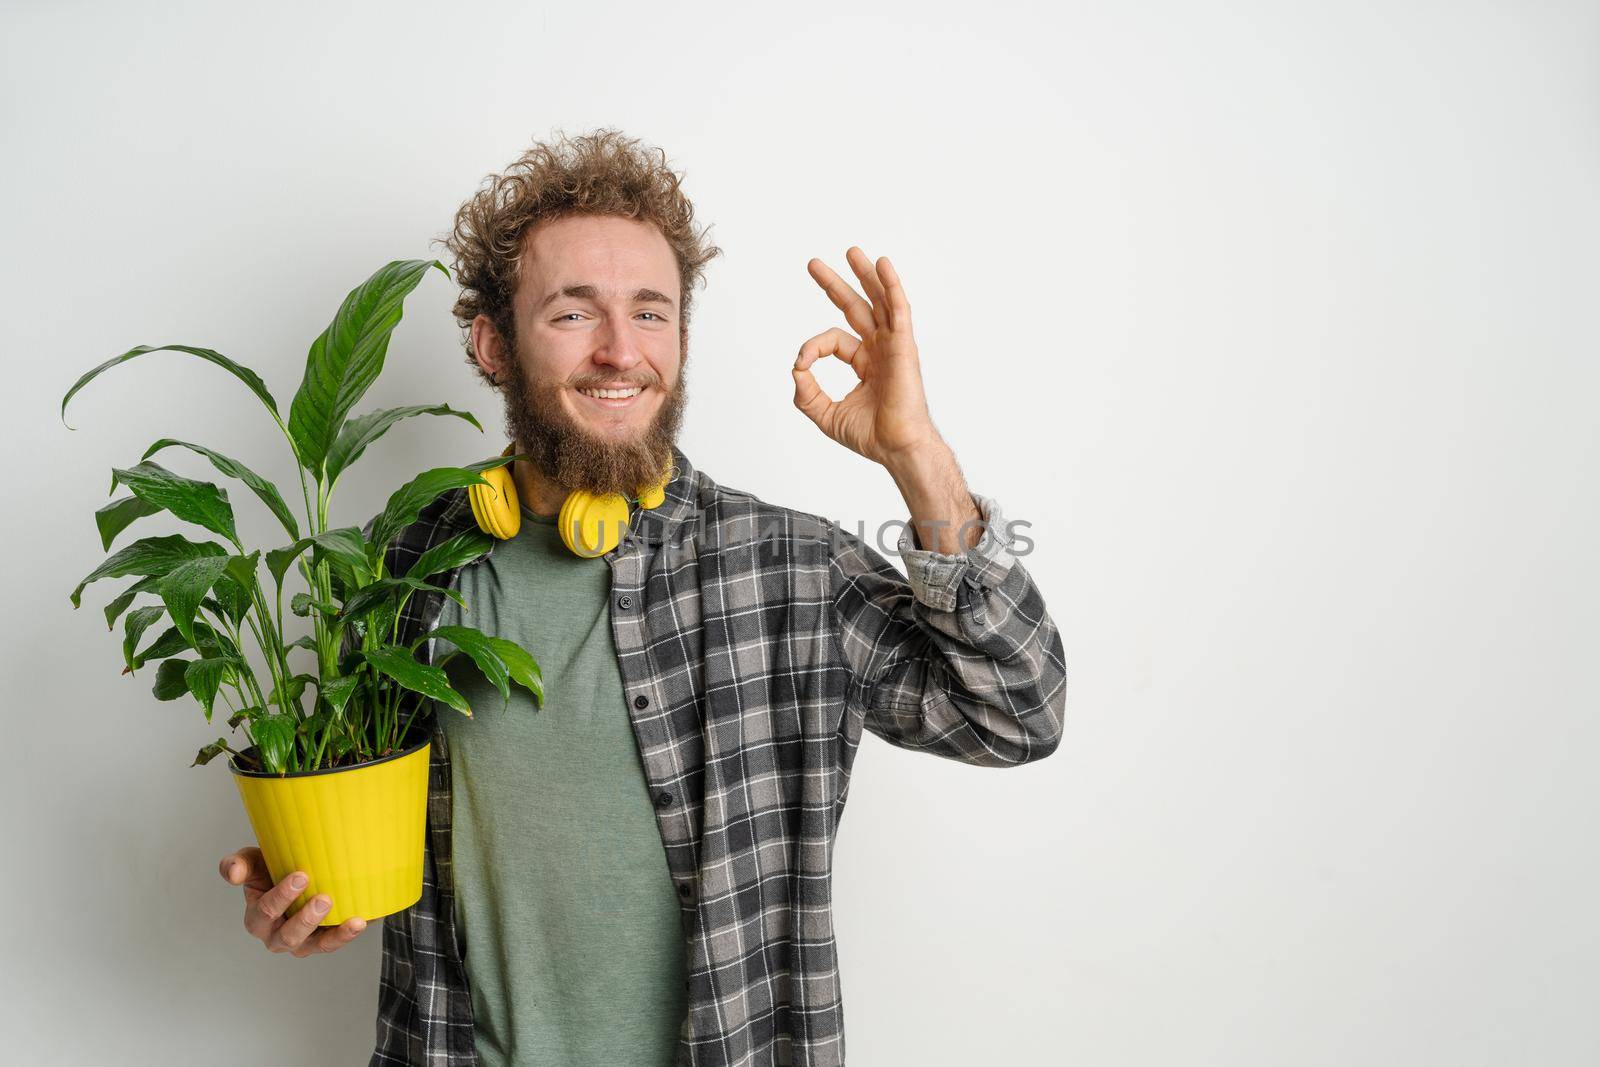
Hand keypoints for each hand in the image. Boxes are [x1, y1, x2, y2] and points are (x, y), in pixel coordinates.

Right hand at [219, 846, 365, 956]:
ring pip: (314, 946)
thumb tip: (232, 874)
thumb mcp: (254, 862)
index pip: (265, 913)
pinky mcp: (322, 941)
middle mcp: (277, 936)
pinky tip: (361, 921)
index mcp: (258, 918)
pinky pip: (334, 943)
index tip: (301, 876)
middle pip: (288, 936)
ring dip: (333, 935)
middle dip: (305, 919)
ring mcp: (302, 942)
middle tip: (323, 899)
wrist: (301, 873)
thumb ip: (239, 865)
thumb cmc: (272, 869)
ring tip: (352, 920)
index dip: (281, 897)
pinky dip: (347, 934)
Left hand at [792, 247, 941, 466]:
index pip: (833, 339)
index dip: (812, 347)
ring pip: (879, 301)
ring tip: (852, 251)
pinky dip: (891, 285)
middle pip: (857, 307)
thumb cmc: (871, 436)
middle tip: (813, 264)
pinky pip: (898, 309)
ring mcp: (894, 346)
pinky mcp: (904, 346)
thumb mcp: (826, 415)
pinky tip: (883, 264)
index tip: (800, 365)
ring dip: (866, 275)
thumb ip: (806, 393)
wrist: (895, 448)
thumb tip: (796, 368)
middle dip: (835, 284)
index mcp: (865, 363)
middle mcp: (880, 350)